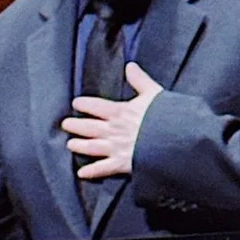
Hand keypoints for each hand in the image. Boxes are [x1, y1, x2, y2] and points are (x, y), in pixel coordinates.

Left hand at [62, 62, 162, 179]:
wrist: (173, 140)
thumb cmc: (165, 116)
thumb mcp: (153, 93)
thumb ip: (140, 80)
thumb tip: (130, 66)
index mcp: (120, 112)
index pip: (97, 106)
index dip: (85, 104)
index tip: (76, 103)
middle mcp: (114, 130)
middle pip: (90, 127)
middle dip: (77, 126)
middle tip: (66, 124)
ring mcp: (116, 147)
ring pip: (92, 146)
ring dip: (80, 145)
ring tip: (70, 144)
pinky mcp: (122, 163)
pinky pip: (103, 168)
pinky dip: (92, 171)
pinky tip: (81, 173)